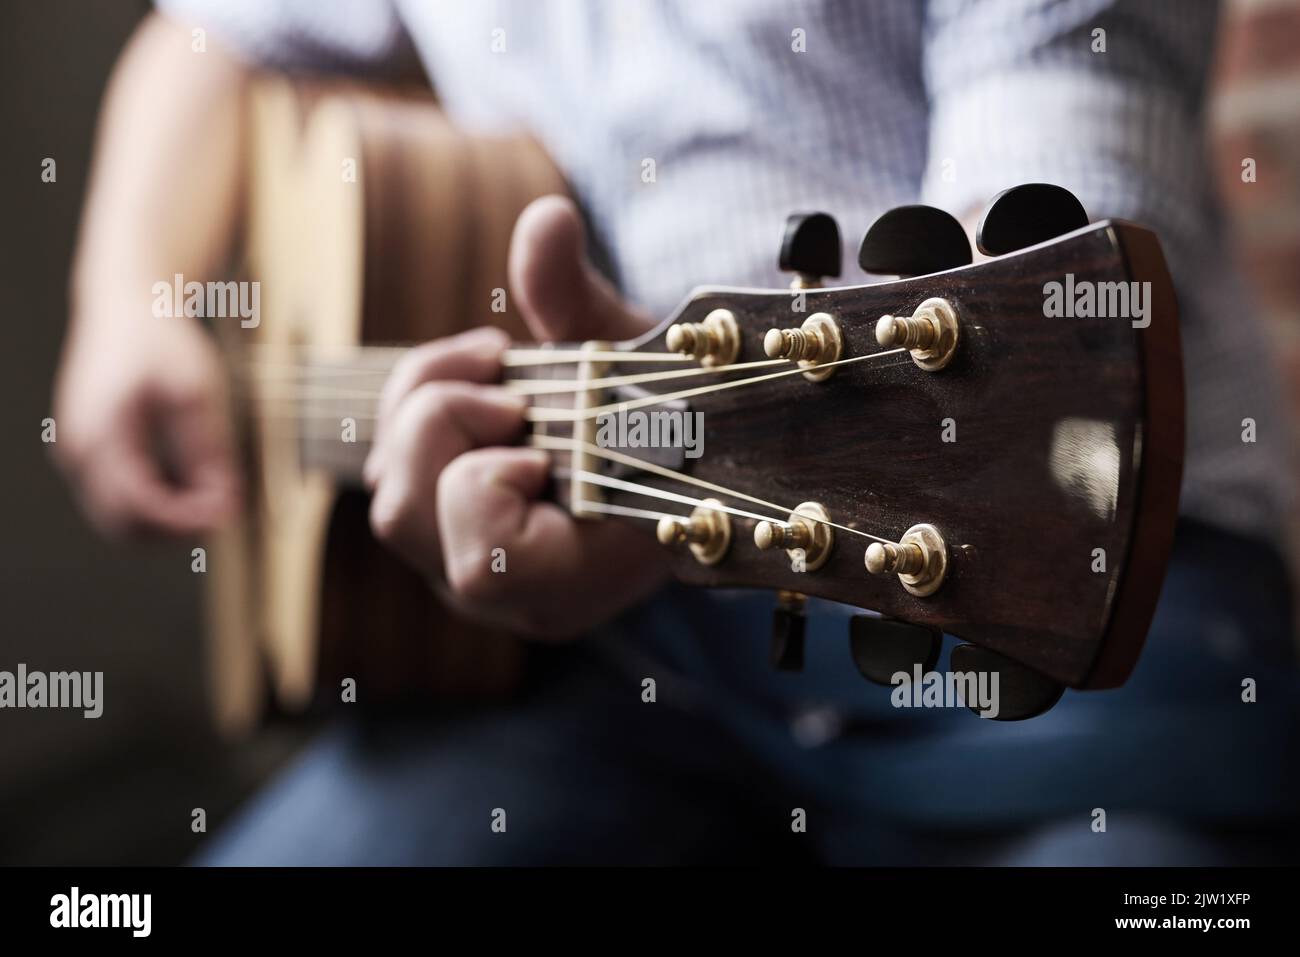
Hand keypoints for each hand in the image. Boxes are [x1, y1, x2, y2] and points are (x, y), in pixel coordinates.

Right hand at [52, 304, 238, 537]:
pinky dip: (158, 505)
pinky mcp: (90, 454)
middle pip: (124, 526)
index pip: (138, 505)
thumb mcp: (196, 389)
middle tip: (227, 510)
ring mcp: (78, 455)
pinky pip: (119, 500)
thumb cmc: (160, 340)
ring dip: (168, 521)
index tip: (228, 512)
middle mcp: (78, 452)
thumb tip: (225, 499)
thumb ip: (207, 448)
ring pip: (119, 520)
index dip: (186, 519)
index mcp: (100, 433)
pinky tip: (197, 486)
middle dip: (177, 529)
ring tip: (216, 497)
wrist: (126, 306)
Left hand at [364, 196, 670, 636]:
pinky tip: (481, 375)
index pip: (483, 564)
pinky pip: (391, 470)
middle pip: (407, 516)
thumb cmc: (667, 414)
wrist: (674, 451)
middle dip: (445, 425)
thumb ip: (580, 300)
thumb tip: (544, 221)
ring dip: (429, 408)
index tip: (539, 444)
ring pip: (389, 495)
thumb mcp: (633, 358)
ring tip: (497, 368)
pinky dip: (421, 403)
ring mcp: (468, 568)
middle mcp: (509, 593)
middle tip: (511, 390)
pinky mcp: (445, 533)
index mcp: (573, 581)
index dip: (487, 488)